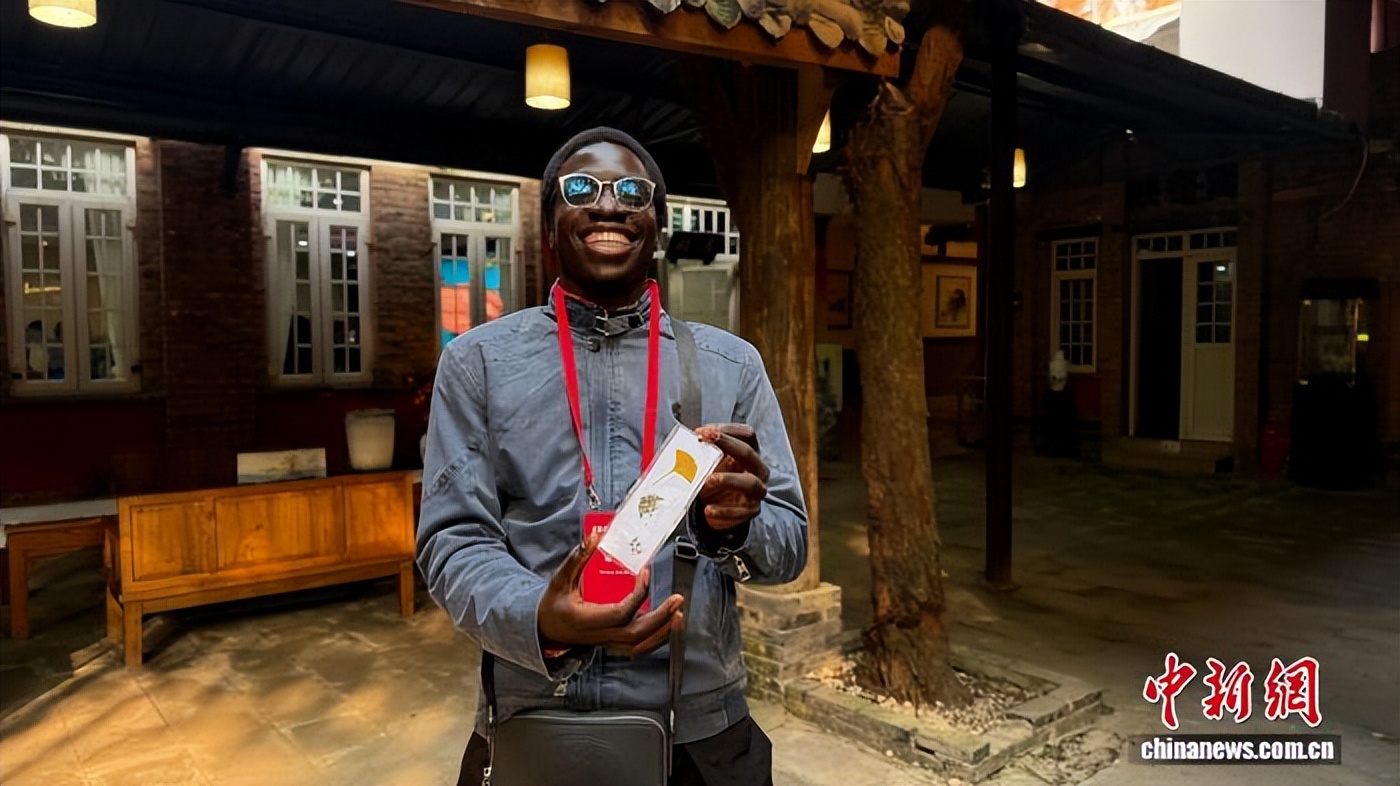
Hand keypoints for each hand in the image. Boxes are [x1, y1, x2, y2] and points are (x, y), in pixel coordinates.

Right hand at [537, 532, 683, 657]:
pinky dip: (656, 639)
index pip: (620, 613)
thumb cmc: (554, 605)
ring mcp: (608, 642)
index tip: (645, 572)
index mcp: (587, 620)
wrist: (546, 630)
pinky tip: (668, 626)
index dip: (638, 594)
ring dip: (663, 631)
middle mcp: (600, 634)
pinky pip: (638, 647)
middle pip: (636, 633)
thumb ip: (577, 559)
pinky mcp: (613, 643)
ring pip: (640, 644)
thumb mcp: (560, 580)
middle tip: (677, 599)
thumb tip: (594, 537)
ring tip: (678, 613)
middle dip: (660, 617)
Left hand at [695, 423, 768, 530]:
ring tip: (708, 481)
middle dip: (727, 444)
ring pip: (749, 482)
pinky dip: (723, 511)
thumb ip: (705, 453)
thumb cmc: (716, 481)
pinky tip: (708, 509)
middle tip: (706, 443)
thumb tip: (685, 443)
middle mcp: (757, 470)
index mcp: (749, 453)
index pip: (746, 435)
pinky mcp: (750, 512)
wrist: (720, 510)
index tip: (705, 431)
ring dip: (727, 479)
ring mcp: (756, 492)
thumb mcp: (712, 464)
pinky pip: (739, 512)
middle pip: (748, 452)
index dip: (727, 430)